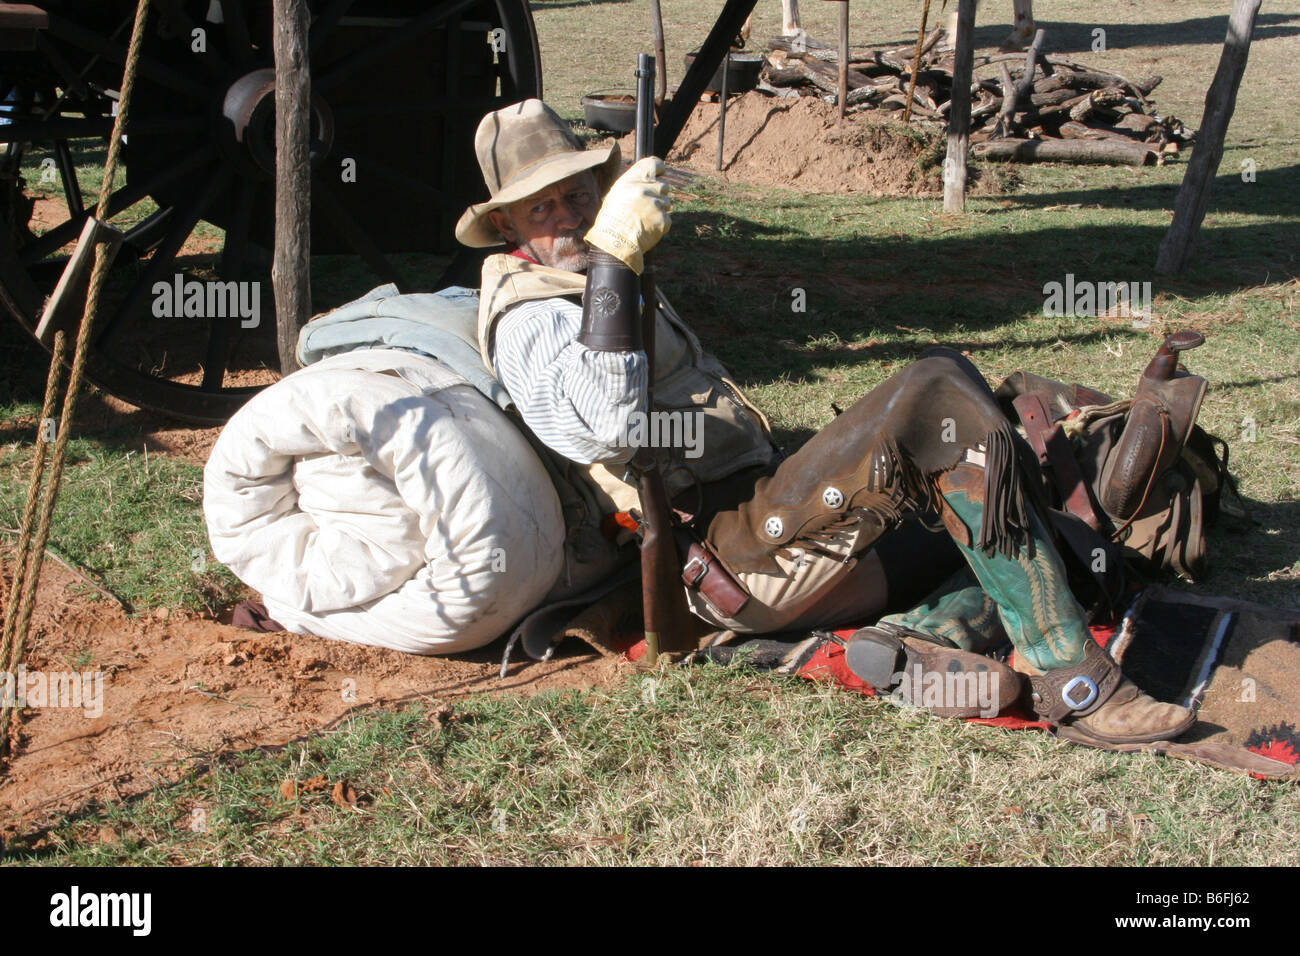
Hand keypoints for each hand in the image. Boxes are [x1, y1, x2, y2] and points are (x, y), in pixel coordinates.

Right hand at [584, 156, 671, 273]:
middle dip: (658, 196)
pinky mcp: (663, 219)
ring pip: (666, 203)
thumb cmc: (612, 220)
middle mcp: (645, 189)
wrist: (614, 243)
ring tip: (643, 220)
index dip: (659, 168)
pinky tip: (647, 229)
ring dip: (659, 211)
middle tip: (645, 208)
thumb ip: (634, 185)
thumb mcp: (617, 195)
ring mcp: (655, 204)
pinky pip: (667, 219)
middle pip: (663, 186)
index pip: (652, 164)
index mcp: (631, 180)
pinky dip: (660, 225)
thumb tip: (650, 179)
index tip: (661, 172)